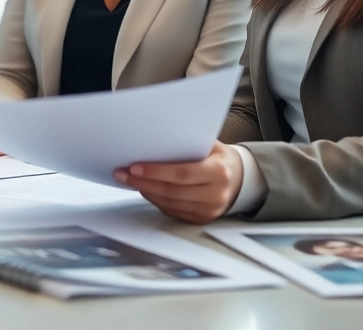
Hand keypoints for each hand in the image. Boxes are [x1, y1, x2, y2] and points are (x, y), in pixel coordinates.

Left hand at [114, 141, 243, 224]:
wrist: (239, 179)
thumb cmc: (218, 158)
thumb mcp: (209, 146)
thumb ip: (186, 145)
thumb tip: (151, 143)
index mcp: (218, 172)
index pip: (181, 173)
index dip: (156, 172)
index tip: (134, 167)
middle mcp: (215, 195)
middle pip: (171, 191)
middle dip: (143, 182)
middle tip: (123, 173)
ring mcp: (208, 211)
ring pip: (169, 203)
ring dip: (146, 191)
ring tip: (129, 180)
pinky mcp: (200, 220)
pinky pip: (172, 211)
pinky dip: (155, 200)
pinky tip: (145, 189)